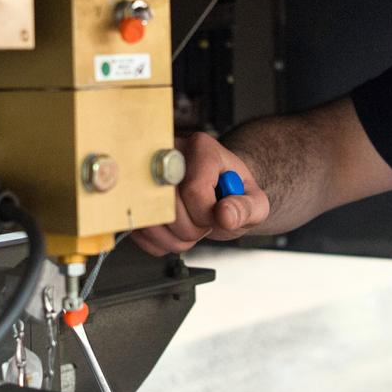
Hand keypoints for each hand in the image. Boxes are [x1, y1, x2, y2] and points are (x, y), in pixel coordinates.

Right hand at [132, 132, 272, 255]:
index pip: (193, 190)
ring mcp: (148, 174)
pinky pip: (140, 230)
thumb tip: (224, 216)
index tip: (217, 216)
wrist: (219, 192)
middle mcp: (170, 155)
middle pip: (168, 207)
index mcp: (202, 149)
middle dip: (191, 230)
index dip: (206, 215)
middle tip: (205, 224)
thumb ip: (246, 208)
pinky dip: (160, 243)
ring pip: (150, 221)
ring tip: (192, 229)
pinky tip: (177, 232)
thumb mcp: (254, 202)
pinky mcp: (137, 196)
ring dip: (175, 239)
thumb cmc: (234, 193)